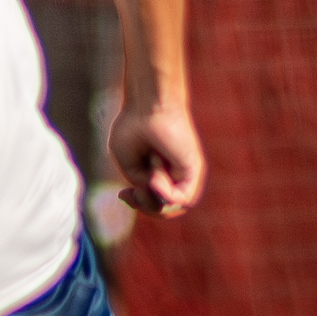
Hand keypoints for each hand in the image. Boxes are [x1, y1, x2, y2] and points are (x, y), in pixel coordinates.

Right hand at [109, 103, 205, 218]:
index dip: (138, 206)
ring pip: (174, 207)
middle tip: (133, 193)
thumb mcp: (129, 164)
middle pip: (165, 210)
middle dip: (145, 207)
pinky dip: (165, 192)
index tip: (122, 194)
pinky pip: (184, 197)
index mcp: (157, 173)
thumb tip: (155, 196)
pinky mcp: (193, 170)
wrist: (147, 105)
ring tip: (148, 177)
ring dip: (154, 197)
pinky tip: (155, 176)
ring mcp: (184, 173)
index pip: (154, 204)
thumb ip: (141, 185)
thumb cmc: (134, 127)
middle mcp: (174, 175)